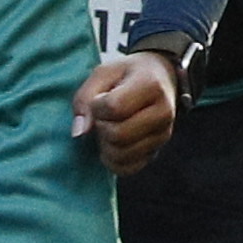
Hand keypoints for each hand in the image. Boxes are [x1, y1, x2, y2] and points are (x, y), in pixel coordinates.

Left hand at [72, 48, 180, 177]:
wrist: (161, 79)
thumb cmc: (127, 74)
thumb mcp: (103, 73)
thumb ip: (85, 98)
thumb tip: (79, 133)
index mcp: (151, 86)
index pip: (114, 107)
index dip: (97, 106)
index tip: (100, 98)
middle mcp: (163, 113)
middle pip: (119, 135)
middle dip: (100, 127)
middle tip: (102, 117)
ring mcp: (162, 135)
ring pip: (122, 155)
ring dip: (105, 145)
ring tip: (107, 128)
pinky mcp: (156, 152)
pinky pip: (128, 168)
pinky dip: (112, 161)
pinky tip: (111, 145)